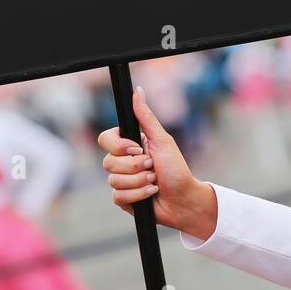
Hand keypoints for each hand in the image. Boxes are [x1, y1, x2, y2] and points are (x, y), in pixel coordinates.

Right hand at [97, 86, 216, 238]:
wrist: (184, 200)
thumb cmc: (177, 169)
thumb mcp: (162, 140)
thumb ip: (146, 116)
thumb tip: (137, 90)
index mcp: (130, 145)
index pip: (105, 139)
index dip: (119, 146)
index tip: (138, 149)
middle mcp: (123, 162)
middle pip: (108, 162)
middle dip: (135, 166)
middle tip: (153, 167)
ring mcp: (121, 181)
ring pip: (113, 180)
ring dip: (140, 182)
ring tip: (155, 181)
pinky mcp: (123, 199)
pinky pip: (118, 196)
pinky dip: (139, 195)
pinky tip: (151, 194)